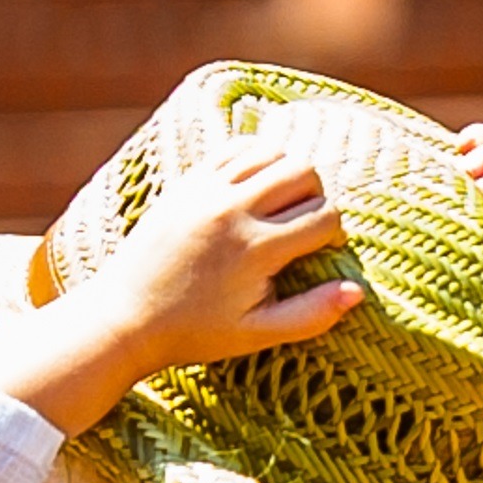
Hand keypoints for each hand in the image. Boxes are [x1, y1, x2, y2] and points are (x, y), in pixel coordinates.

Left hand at [0, 112, 358, 435]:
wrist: (124, 317)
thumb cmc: (193, 332)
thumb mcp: (254, 335)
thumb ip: (310, 315)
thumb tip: (358, 291)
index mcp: (254, 250)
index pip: (324, 217)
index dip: (333, 234)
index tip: (321, 251)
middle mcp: (233, 210)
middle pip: (305, 173)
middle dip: (316, 197)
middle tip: (304, 226)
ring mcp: (208, 189)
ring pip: (275, 152)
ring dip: (290, 174)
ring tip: (282, 205)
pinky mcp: (188, 179)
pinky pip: (239, 147)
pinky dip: (258, 158)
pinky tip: (257, 186)